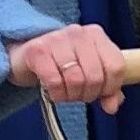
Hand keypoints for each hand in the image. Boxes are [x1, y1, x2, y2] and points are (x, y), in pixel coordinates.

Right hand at [7, 23, 136, 107]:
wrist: (24, 56)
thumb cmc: (61, 64)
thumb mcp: (89, 72)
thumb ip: (107, 88)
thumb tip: (112, 106)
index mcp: (95, 35)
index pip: (116, 66)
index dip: (110, 87)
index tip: (101, 93)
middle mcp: (78, 33)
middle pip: (95, 76)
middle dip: (88, 94)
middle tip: (79, 94)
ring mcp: (56, 40)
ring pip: (76, 80)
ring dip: (71, 95)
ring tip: (66, 92)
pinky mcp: (37, 51)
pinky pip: (55, 82)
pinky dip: (56, 93)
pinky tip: (53, 91)